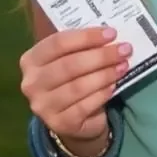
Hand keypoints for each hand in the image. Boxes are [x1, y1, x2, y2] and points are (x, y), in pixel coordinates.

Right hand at [19, 27, 130, 144]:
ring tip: (123, 66)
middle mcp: (32, 83)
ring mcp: (43, 106)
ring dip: (105, 74)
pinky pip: (84, 106)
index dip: (86, 37)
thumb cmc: (72, 77)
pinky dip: (101, 94)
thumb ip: (84, 45)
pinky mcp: (59, 123)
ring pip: (78, 86)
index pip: (58, 43)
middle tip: (125, 50)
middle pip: (69, 65)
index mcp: (32, 59)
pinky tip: (113, 86)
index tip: (112, 33)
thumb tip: (111, 34)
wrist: (71, 116)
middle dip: (101, 56)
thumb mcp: (72, 57)